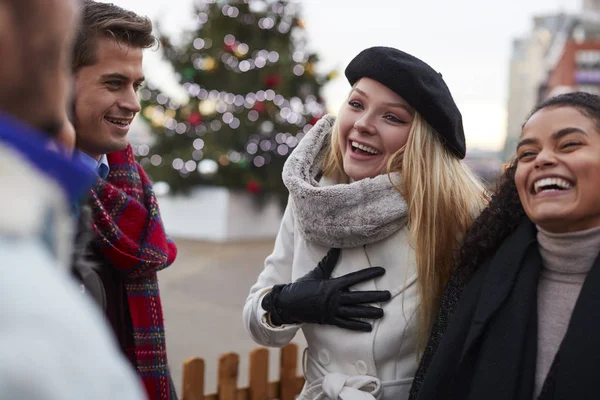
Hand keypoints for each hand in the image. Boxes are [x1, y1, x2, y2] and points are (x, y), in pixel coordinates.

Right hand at [261, 248, 390, 331]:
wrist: (289, 303)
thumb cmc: (303, 286)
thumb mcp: (316, 272)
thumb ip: (329, 261)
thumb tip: (336, 247)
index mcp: (333, 285)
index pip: (355, 278)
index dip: (369, 274)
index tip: (382, 271)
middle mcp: (335, 298)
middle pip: (359, 297)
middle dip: (375, 296)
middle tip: (389, 295)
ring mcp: (333, 310)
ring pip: (355, 312)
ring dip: (369, 312)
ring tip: (382, 312)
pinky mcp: (330, 320)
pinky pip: (346, 324)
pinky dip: (357, 326)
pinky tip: (368, 327)